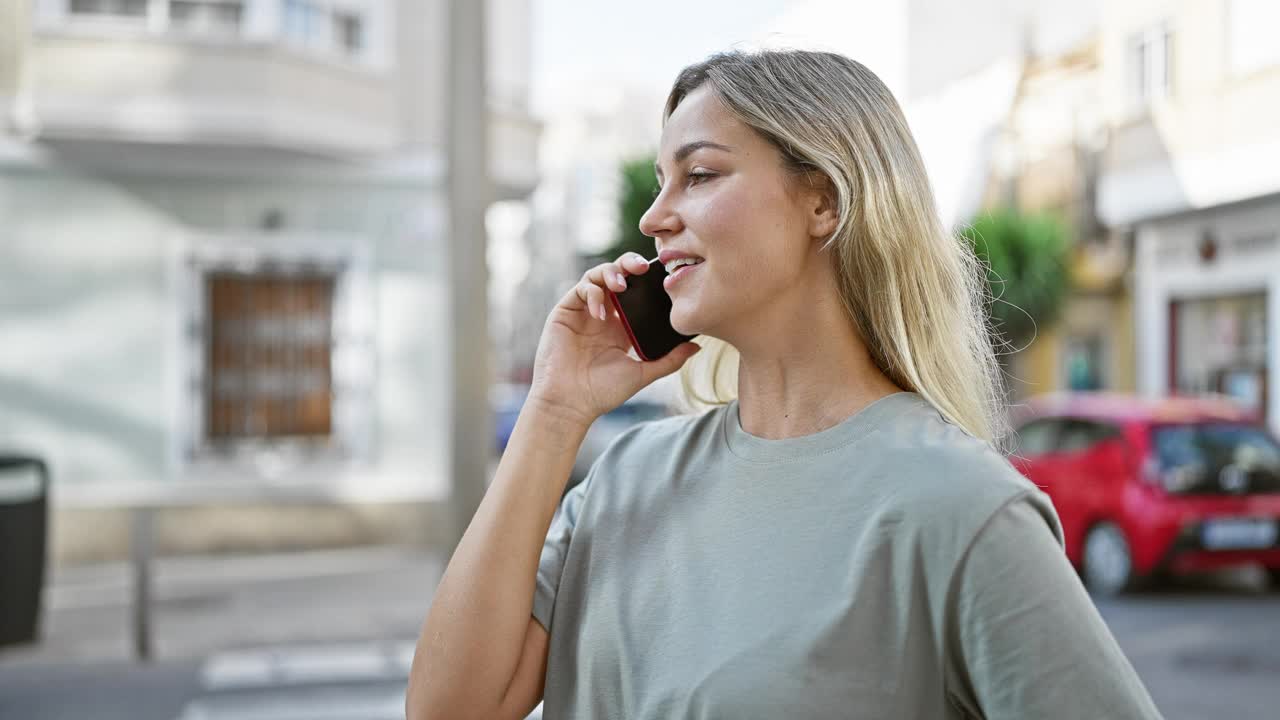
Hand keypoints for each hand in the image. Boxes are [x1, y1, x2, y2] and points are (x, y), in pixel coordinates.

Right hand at [527, 252, 700, 427]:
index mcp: (622, 325)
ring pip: (597, 276)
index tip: (662, 275)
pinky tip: (601, 312)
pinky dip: (593, 294)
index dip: (647, 279)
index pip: (636, 291)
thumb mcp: (642, 373)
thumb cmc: (603, 392)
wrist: (571, 403)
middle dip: (628, 264)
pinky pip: (580, 289)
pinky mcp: (565, 311)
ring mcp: (584, 311)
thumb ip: (669, 360)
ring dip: (610, 273)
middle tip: (642, 267)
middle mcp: (603, 313)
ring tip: (621, 285)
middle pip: (617, 275)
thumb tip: (697, 347)